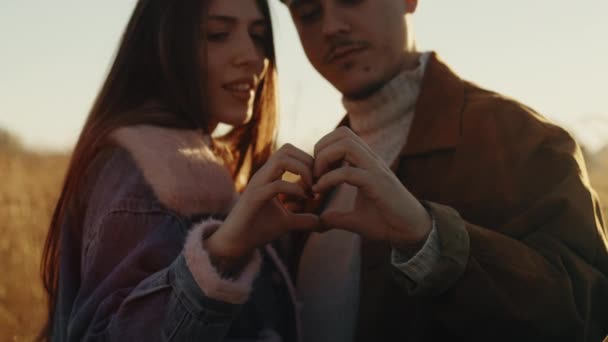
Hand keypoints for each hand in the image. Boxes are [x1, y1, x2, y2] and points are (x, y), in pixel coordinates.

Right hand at [206, 144, 319, 260]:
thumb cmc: (257, 229)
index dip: (308, 161)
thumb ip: (303, 219)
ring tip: (310, 189)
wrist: (234, 243)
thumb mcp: (286, 222)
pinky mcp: (254, 198)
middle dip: (307, 162)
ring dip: (302, 171)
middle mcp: (263, 175)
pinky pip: (276, 184)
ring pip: (281, 160)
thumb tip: (320, 221)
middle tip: (317, 183)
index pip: (290, 152)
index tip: (318, 181)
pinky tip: (302, 199)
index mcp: (269, 176)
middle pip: (287, 150)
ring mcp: (258, 184)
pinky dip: (294, 189)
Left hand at [312, 127, 431, 246]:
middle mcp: (371, 161)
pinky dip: (329, 179)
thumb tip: (319, 222)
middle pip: (343, 134)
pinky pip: (349, 172)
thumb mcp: (355, 219)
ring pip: (346, 145)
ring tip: (317, 179)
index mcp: (366, 163)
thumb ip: (336, 218)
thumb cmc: (386, 222)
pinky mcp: (377, 184)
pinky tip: (320, 191)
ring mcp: (375, 170)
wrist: (411, 232)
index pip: (342, 136)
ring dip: (325, 159)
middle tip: (314, 173)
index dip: (323, 148)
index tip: (316, 172)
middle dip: (321, 148)